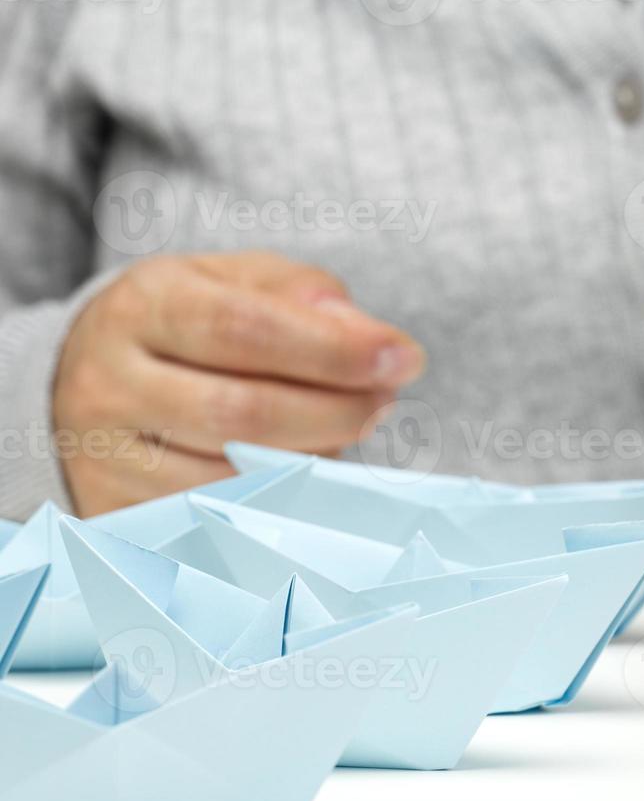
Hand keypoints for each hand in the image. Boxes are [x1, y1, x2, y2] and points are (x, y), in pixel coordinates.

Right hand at [53, 251, 424, 515]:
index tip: (402, 357)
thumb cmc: (187, 326)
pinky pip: (220, 518)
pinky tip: (303, 467)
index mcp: (141, 308)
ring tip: (345, 426)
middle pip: (243, 413)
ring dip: (314, 456)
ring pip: (237, 476)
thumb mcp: (234, 282)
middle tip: (386, 398)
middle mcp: (109, 384)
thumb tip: (361, 331)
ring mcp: (105, 457)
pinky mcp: (116, 512)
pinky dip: (279, 497)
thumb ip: (300, 294)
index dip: (332, 350)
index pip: (243, 330)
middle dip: (338, 409)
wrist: (86, 379)